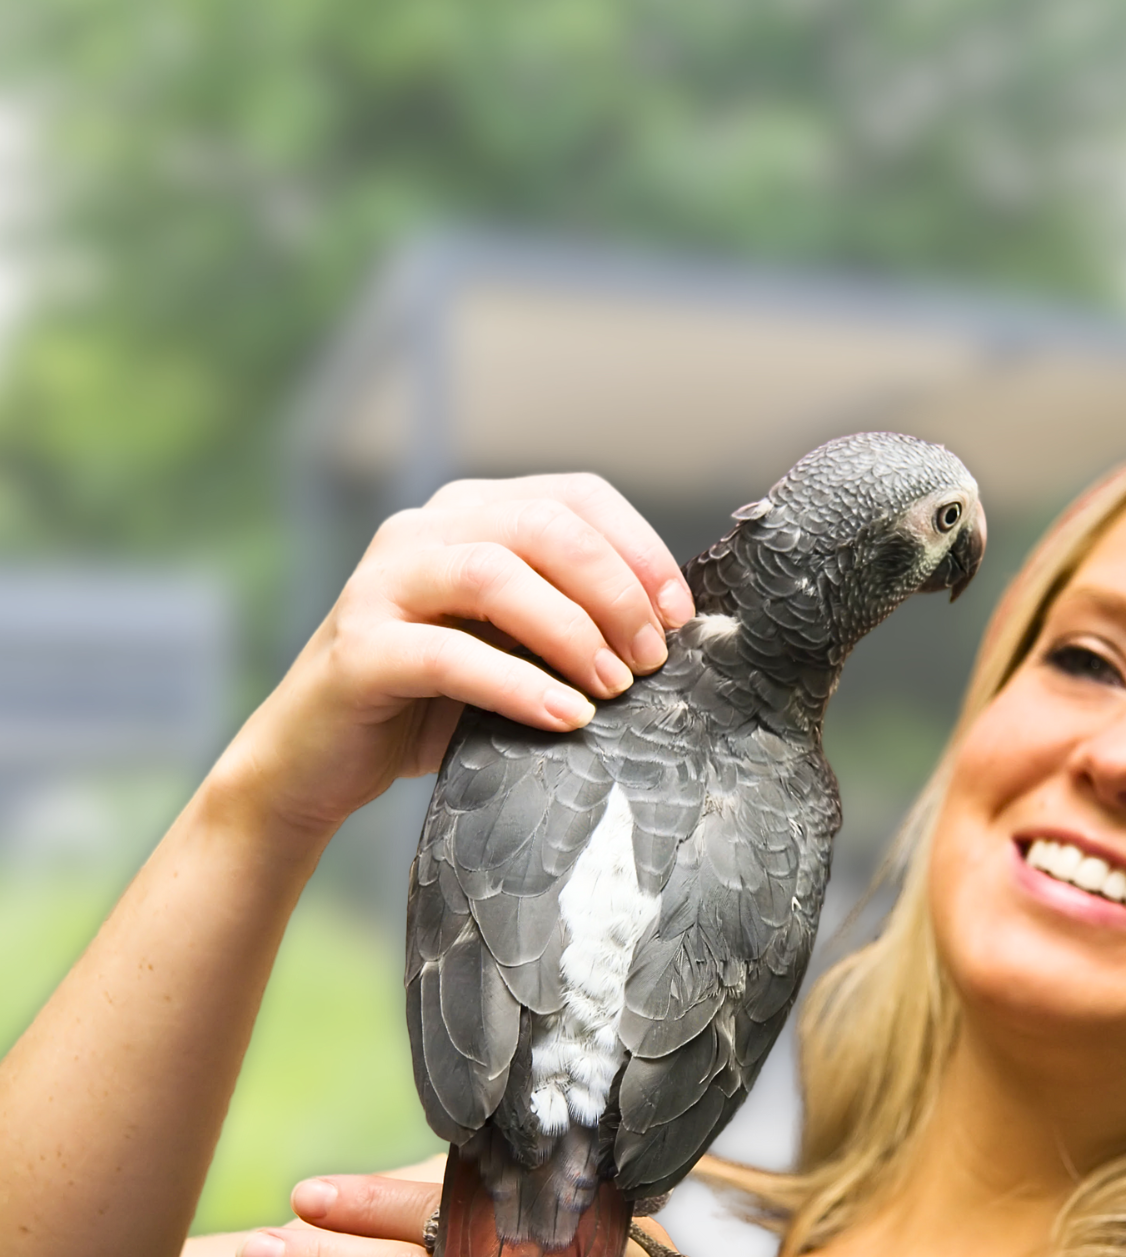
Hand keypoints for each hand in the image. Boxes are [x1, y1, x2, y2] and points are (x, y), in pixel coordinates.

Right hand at [214, 475, 694, 837]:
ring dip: (571, 631)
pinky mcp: (359, 650)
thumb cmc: (430, 703)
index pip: (574, 495)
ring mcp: (382, 584)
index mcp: (469, 514)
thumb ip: (566, 615)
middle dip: (615, 591)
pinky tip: (565, 717)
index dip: (639, 548)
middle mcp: (422, 532)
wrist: (314, 762)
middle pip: (543, 525)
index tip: (679, 614)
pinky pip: (449, 654)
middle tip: (650, 659)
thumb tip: (668, 626)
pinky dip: (518, 685)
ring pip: (493, 574)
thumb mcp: (511, 644)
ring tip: (613, 687)